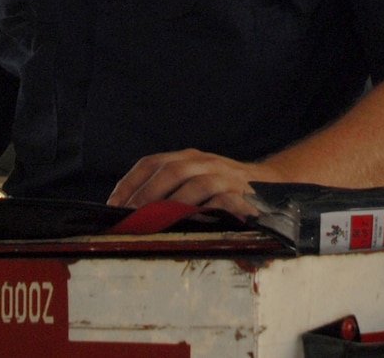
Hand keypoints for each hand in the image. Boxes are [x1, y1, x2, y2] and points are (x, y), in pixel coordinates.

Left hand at [108, 149, 277, 216]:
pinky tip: (192, 224)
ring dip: (174, 204)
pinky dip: (207, 211)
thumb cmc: (225, 187)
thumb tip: (131, 212)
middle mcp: (205, 162)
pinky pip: (223, 201)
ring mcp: (225, 176)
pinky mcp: (243, 193)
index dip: (130, 182)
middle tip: (131, 216)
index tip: (113, 204)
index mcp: (188, 158)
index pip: (152, 162)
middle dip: (148, 194)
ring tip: (156, 222)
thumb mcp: (197, 179)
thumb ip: (171, 189)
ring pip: (197, 184)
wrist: (271, 183)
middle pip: (172, 171)